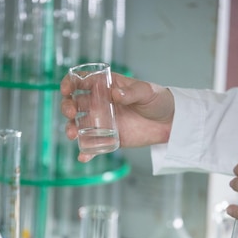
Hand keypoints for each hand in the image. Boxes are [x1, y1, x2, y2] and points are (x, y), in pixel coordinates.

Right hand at [60, 73, 174, 161]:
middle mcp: (99, 103)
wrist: (169, 122)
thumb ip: (131, 92)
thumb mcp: (146, 92)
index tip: (67, 89)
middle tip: (71, 113)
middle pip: (74, 103)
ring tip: (72, 134)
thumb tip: (115, 94)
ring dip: (71, 129)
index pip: (81, 81)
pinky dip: (86, 152)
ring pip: (79, 125)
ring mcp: (102, 121)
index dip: (69, 83)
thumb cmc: (157, 100)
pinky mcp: (108, 138)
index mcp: (106, 86)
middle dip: (67, 107)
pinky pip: (93, 146)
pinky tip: (83, 157)